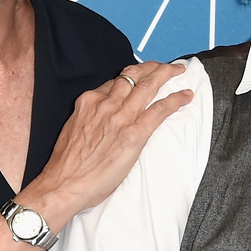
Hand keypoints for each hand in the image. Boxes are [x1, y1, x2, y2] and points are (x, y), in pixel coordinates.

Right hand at [20, 62, 192, 223]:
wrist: (64, 183)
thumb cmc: (66, 165)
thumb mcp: (73, 131)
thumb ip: (89, 119)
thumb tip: (102, 122)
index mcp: (88, 102)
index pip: (114, 82)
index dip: (130, 77)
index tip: (139, 78)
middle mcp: (105, 104)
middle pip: (133, 75)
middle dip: (152, 67)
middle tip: (164, 66)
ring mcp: (121, 117)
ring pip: (149, 85)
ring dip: (167, 74)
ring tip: (178, 71)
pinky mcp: (135, 133)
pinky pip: (161, 109)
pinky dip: (176, 99)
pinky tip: (186, 95)